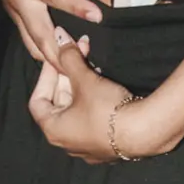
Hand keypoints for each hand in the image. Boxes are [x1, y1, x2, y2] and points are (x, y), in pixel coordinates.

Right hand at [0, 0, 101, 59]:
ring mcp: (16, 8)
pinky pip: (31, 37)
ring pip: (32, 41)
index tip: (96, 14)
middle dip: (58, 53)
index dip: (72, 4)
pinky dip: (45, 52)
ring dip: (51, 58)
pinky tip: (62, 63)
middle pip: (38, 33)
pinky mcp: (18, 12)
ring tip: (74, 74)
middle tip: (81, 67)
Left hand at [29, 34, 160, 160]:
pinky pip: (93, 120)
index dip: (45, 77)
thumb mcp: (85, 79)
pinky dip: (94, 102)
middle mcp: (67, 143)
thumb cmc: (107, 110)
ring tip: (93, 68)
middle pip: (59, 104)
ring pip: (78, 111)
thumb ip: (69, 57)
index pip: (38, 101)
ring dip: (82, 87)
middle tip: (78, 57)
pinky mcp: (107, 146)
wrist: (144, 132)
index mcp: (53, 130)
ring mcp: (88, 147)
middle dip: (67, 77)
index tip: (57, 60)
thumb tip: (59, 36)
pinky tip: (105, 86)